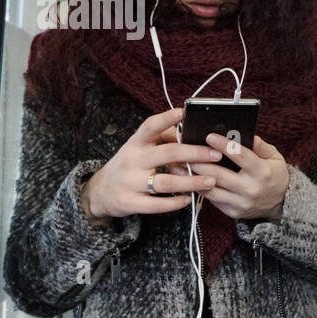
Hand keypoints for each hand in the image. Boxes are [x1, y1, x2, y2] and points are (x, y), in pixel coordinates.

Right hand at [82, 107, 222, 223]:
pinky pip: (156, 204)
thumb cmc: (129, 165)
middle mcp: (132, 160)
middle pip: (167, 153)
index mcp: (136, 143)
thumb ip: (162, 140)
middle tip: (216, 155)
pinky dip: (175, 202)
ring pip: (165, 182)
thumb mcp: (139, 148)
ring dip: (191, 182)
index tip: (182, 112)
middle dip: (194, 153)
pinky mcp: (130, 202)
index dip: (165, 119)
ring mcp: (130, 182)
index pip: (150, 127)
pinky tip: (188, 199)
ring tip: (210, 180)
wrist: (100, 191)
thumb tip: (189, 131)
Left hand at [188, 133, 290, 219]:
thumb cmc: (275, 176)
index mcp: (262, 172)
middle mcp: (251, 189)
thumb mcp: (275, 158)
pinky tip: (189, 180)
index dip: (223, 145)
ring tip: (179, 166)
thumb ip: (262, 146)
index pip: (240, 156)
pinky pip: (212, 199)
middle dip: (199, 161)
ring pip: (211, 189)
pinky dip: (199, 188)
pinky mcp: (233, 212)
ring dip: (193, 177)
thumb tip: (250, 136)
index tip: (209, 136)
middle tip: (184, 151)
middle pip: (219, 174)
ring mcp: (241, 202)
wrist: (280, 204)